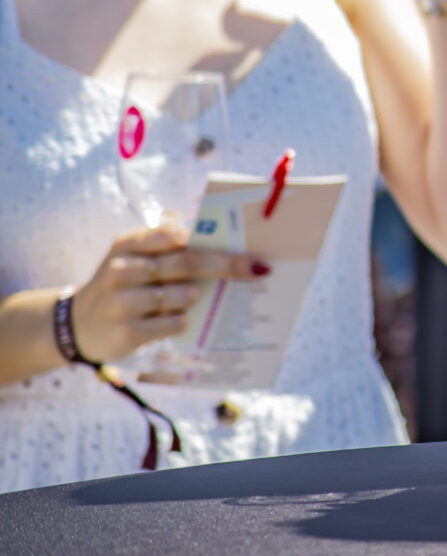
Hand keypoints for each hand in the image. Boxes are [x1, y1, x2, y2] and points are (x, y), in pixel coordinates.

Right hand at [67, 223, 267, 364]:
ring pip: (184, 295)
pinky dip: (182, 321)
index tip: (245, 240)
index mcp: (127, 244)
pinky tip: (174, 320)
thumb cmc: (124, 283)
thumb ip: (167, 239)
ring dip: (195, 297)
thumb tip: (211, 223)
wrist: (79, 325)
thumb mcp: (135, 255)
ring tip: (188, 298)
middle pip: (187, 263)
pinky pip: (175, 323)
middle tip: (258, 269)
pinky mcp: (127, 332)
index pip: (172, 234)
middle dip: (228, 266)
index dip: (210, 237)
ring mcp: (122, 303)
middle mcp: (121, 270)